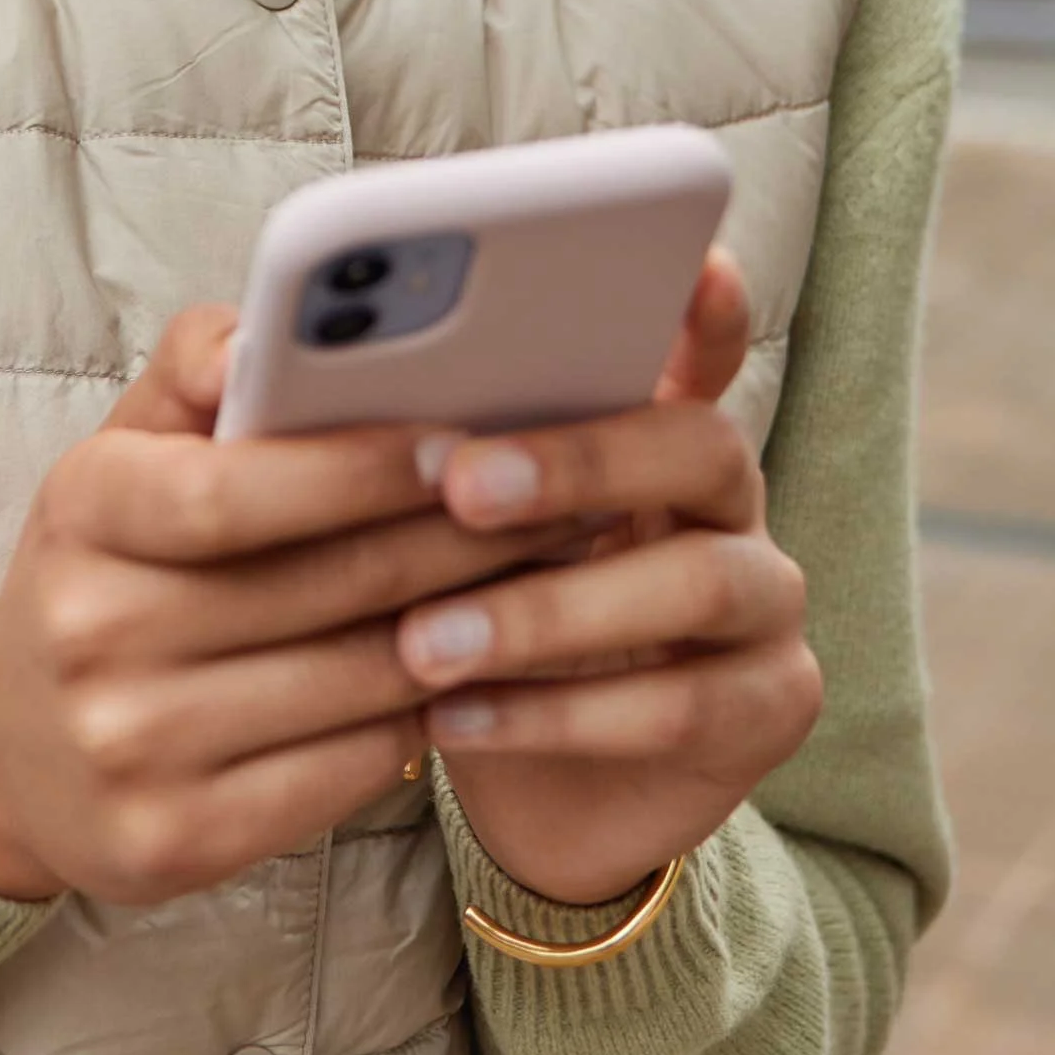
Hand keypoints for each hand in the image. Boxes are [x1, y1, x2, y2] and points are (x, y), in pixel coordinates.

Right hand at [0, 307, 541, 907]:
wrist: (9, 751)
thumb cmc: (104, 569)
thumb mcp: (123, 453)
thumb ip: (196, 368)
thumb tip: (265, 333)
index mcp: (81, 510)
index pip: (232, 490)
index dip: (359, 468)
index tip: (463, 441)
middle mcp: (93, 631)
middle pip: (322, 586)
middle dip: (458, 539)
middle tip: (561, 501)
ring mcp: (129, 748)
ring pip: (354, 680)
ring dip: (468, 628)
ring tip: (547, 580)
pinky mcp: (173, 843)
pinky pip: (348, 772)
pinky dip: (425, 720)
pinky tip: (476, 677)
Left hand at [398, 251, 821, 907]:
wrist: (539, 792)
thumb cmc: (470, 617)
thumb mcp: (441, 529)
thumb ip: (412, 446)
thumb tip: (284, 376)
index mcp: (655, 424)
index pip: (702, 340)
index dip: (704, 303)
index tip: (688, 262)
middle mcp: (729, 498)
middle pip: (701, 445)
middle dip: (580, 459)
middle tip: (461, 483)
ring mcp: (766, 602)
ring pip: (696, 582)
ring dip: (549, 610)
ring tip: (423, 641)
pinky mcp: (771, 707)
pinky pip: (680, 705)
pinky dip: (556, 712)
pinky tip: (455, 717)